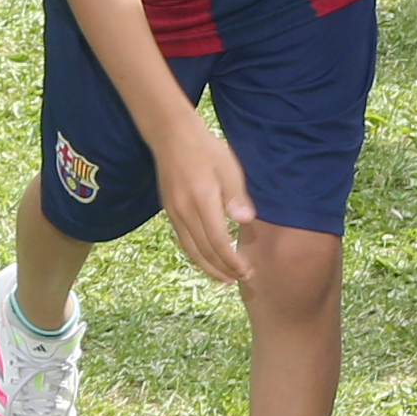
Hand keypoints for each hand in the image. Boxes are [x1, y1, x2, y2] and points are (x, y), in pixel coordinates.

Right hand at [158, 121, 257, 287]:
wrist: (171, 135)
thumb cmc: (206, 149)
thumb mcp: (228, 168)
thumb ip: (237, 197)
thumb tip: (246, 222)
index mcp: (202, 200)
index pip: (218, 241)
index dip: (232, 260)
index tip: (247, 271)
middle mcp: (184, 211)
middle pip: (203, 251)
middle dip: (222, 269)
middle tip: (241, 280)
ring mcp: (174, 212)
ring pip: (190, 250)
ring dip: (207, 267)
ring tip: (224, 278)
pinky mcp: (169, 211)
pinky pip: (182, 240)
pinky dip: (195, 255)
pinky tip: (206, 260)